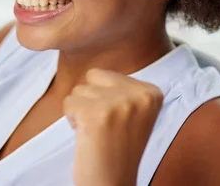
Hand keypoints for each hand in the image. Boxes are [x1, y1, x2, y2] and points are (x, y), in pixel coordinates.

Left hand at [63, 69, 163, 185]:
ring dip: (81, 111)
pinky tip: (87, 136)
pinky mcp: (95, 115)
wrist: (112, 183)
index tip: (116, 122)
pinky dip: (71, 120)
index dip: (103, 98)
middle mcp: (139, 95)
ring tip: (96, 133)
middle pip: (91, 77)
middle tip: (104, 127)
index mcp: (152, 92)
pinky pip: (67, 102)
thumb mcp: (133, 111)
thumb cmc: (116, 148)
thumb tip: (99, 46)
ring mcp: (118, 104)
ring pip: (78, 90)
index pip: (106, 74)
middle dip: (90, 100)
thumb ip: (123, 87)